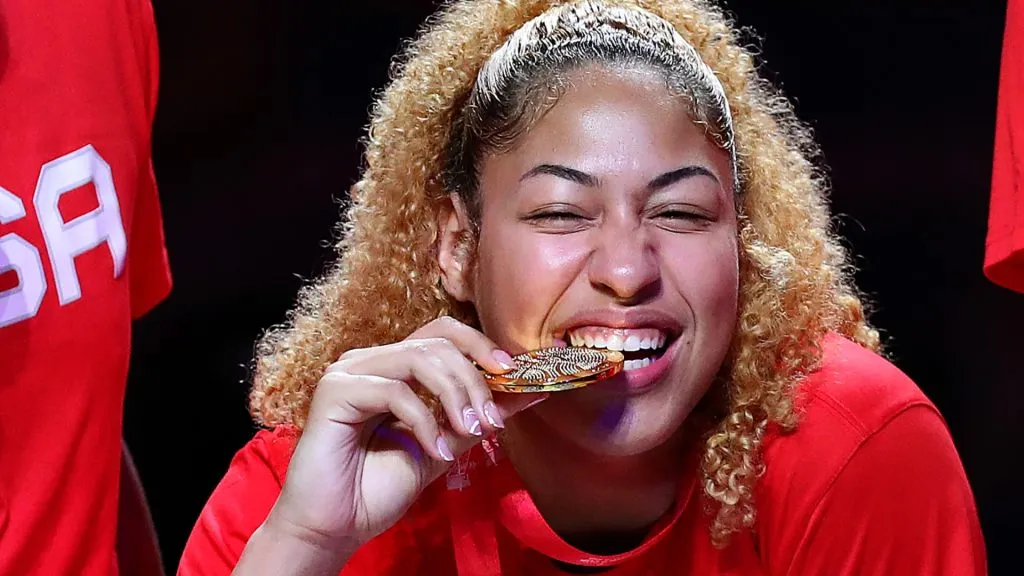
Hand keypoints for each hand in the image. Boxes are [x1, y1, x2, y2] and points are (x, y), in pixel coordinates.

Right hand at [264, 317, 545, 551]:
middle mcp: (370, 361)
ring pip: (419, 359)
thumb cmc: (377, 488)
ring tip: (471, 432)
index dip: (480, 344)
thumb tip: (530, 392)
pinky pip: (395, 391)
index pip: (442, 333)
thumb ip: (476, 417)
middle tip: (491, 420)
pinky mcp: (334, 391)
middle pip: (436, 342)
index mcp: (392, 367)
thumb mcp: (443, 446)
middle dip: (474, 379)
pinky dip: (425, 422)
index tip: (512, 373)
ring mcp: (349, 372)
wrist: (334, 527)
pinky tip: (436, 452)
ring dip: (455, 396)